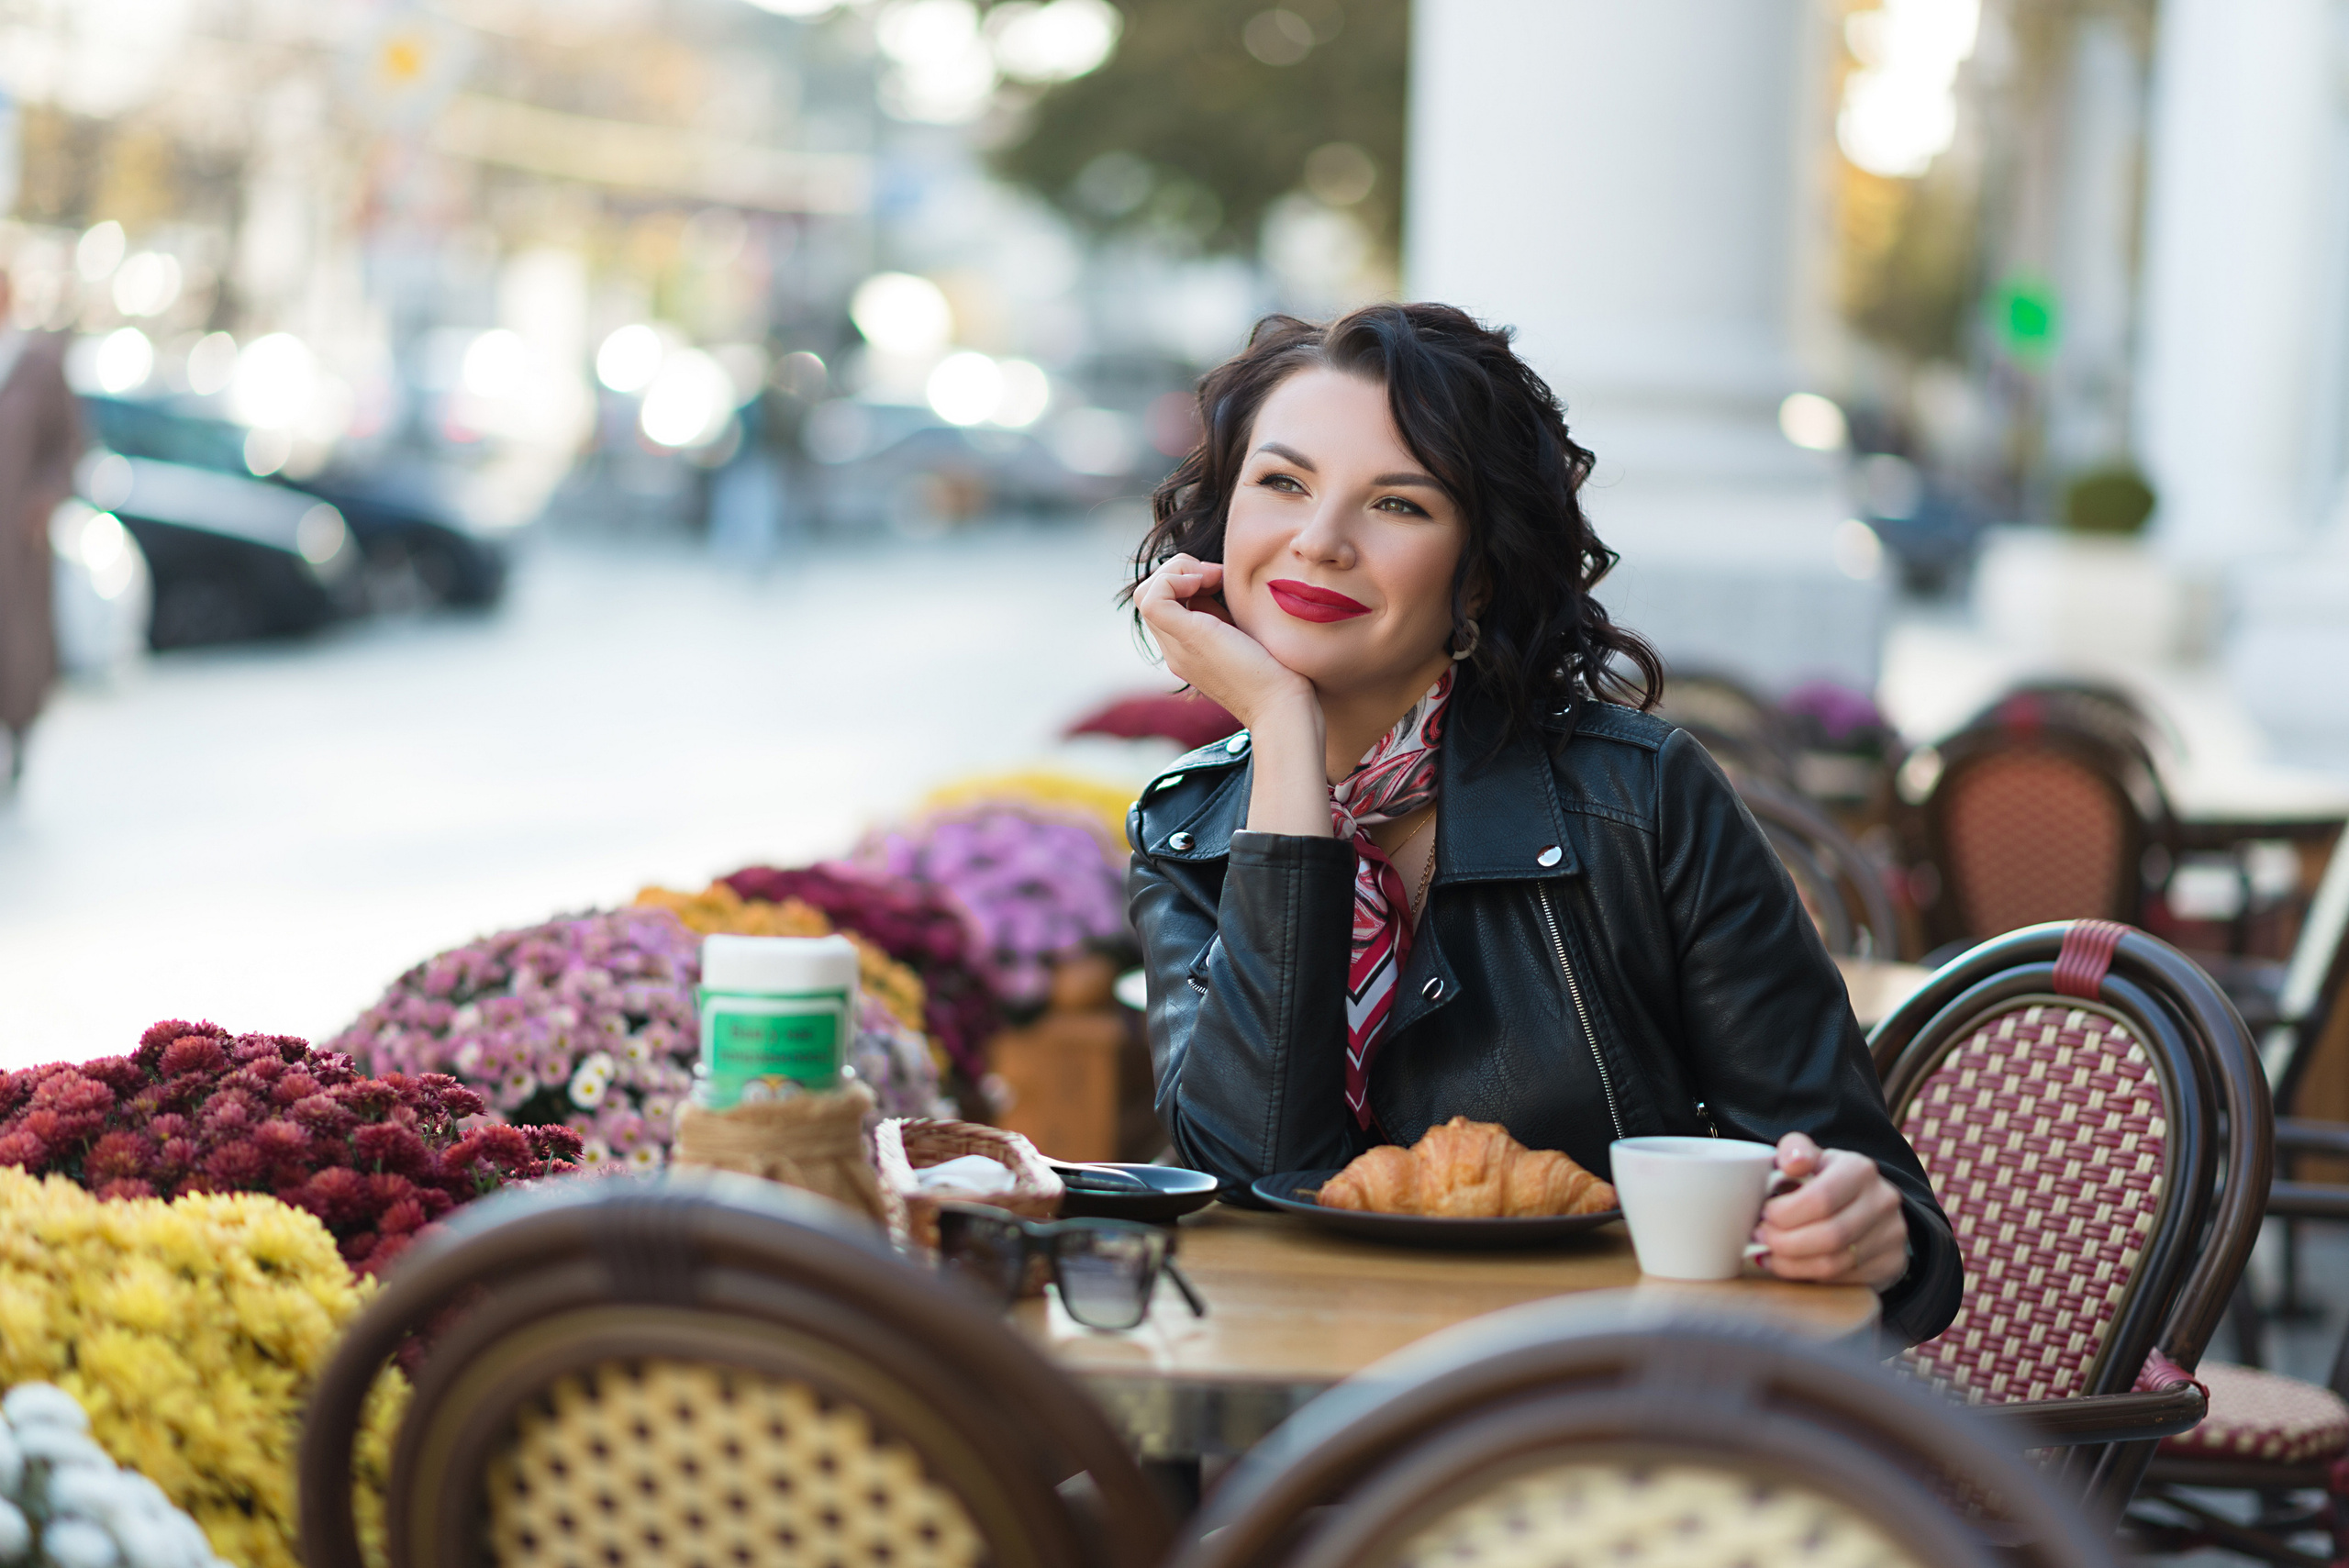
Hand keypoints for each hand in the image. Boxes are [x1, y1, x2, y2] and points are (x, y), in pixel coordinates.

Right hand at [1133, 554, 1314, 729]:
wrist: (1282, 705)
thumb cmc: (1279, 673)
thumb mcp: (1246, 635)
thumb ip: (1226, 616)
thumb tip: (1217, 582)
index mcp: (1188, 649)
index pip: (1164, 604)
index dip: (1186, 579)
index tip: (1221, 579)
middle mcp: (1176, 650)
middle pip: (1150, 596)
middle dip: (1180, 571)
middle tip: (1218, 575)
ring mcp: (1177, 647)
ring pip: (1145, 594)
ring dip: (1177, 571)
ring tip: (1213, 578)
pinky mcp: (1186, 638)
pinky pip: (1153, 597)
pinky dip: (1175, 578)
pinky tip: (1209, 582)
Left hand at [1751, 1132, 1909, 1291]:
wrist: (1867, 1203)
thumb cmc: (1826, 1179)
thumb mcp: (1811, 1157)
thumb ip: (1795, 1150)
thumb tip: (1791, 1162)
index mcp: (1860, 1169)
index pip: (1820, 1199)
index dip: (1785, 1213)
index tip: (1764, 1214)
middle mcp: (1882, 1201)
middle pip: (1829, 1236)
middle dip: (1784, 1242)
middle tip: (1760, 1238)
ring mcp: (1891, 1234)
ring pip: (1834, 1263)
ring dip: (1791, 1263)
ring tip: (1768, 1253)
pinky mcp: (1891, 1262)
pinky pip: (1842, 1279)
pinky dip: (1808, 1275)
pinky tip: (1788, 1265)